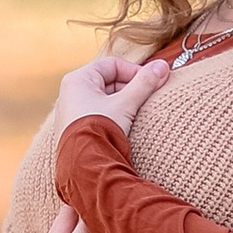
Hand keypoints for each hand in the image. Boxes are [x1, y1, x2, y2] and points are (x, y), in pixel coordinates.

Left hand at [53, 48, 171, 133]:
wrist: (83, 166)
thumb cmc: (100, 131)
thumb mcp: (126, 104)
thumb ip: (145, 83)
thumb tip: (162, 66)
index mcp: (78, 80)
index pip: (112, 65)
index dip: (135, 71)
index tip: (151, 82)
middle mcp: (69, 93)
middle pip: (108, 81)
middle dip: (130, 88)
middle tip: (148, 98)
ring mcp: (70, 112)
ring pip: (104, 99)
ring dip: (124, 103)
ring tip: (137, 113)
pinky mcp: (74, 129)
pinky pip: (98, 115)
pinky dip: (113, 116)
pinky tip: (124, 126)